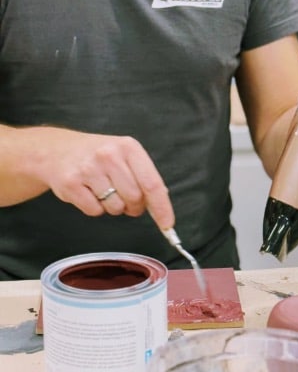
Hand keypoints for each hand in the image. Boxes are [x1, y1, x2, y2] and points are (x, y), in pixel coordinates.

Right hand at [25, 126, 174, 228]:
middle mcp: (109, 155)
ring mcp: (88, 169)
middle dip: (134, 206)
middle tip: (127, 200)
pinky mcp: (70, 183)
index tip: (168, 224)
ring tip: (104, 191)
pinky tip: (89, 193)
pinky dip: (95, 208)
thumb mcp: (124, 155)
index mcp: (129, 147)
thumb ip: (143, 176)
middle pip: (134, 198)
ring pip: (115, 207)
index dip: (162, 207)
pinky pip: (94, 211)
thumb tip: (159, 206)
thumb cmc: (98, 156)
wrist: (56, 150)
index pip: (152, 183)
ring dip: (114, 207)